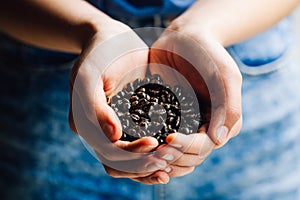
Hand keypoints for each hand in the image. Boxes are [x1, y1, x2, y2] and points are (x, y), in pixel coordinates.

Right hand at [68, 19, 169, 183]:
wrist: (112, 40)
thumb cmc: (98, 54)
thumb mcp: (89, 76)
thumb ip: (94, 107)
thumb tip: (113, 137)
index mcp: (87, 126)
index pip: (109, 153)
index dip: (131, 154)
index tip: (154, 144)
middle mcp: (102, 132)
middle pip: (122, 164)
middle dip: (144, 164)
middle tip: (169, 158)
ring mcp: (118, 129)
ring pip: (132, 162)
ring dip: (151, 166)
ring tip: (173, 162)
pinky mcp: (134, 123)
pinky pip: (144, 147)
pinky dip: (156, 155)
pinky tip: (173, 155)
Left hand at [149, 21, 241, 176]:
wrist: (184, 38)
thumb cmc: (208, 53)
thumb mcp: (224, 75)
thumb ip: (228, 107)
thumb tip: (219, 141)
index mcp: (219, 122)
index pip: (204, 147)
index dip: (187, 148)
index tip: (168, 139)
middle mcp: (201, 128)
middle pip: (188, 156)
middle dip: (172, 156)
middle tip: (152, 150)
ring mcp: (182, 124)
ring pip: (172, 154)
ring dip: (159, 159)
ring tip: (142, 154)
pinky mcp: (163, 118)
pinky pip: (156, 138)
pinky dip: (148, 147)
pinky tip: (135, 145)